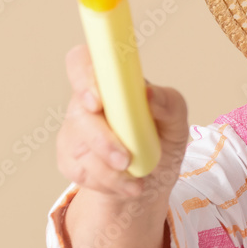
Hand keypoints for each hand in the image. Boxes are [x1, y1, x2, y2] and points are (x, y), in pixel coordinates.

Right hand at [56, 44, 188, 203]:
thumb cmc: (162, 143)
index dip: (84, 77)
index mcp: (114, 84)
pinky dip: (108, 183)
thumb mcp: (177, 124)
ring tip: (138, 179)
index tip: (97, 102)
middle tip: (126, 160)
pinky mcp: (69, 159)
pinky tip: (126, 185)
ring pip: (80, 147)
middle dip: (103, 140)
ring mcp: (75, 130)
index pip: (83, 62)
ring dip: (110, 170)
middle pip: (79, 112)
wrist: (151, 183)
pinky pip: (80, 172)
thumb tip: (148, 93)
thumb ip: (169, 103)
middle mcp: (89, 102)